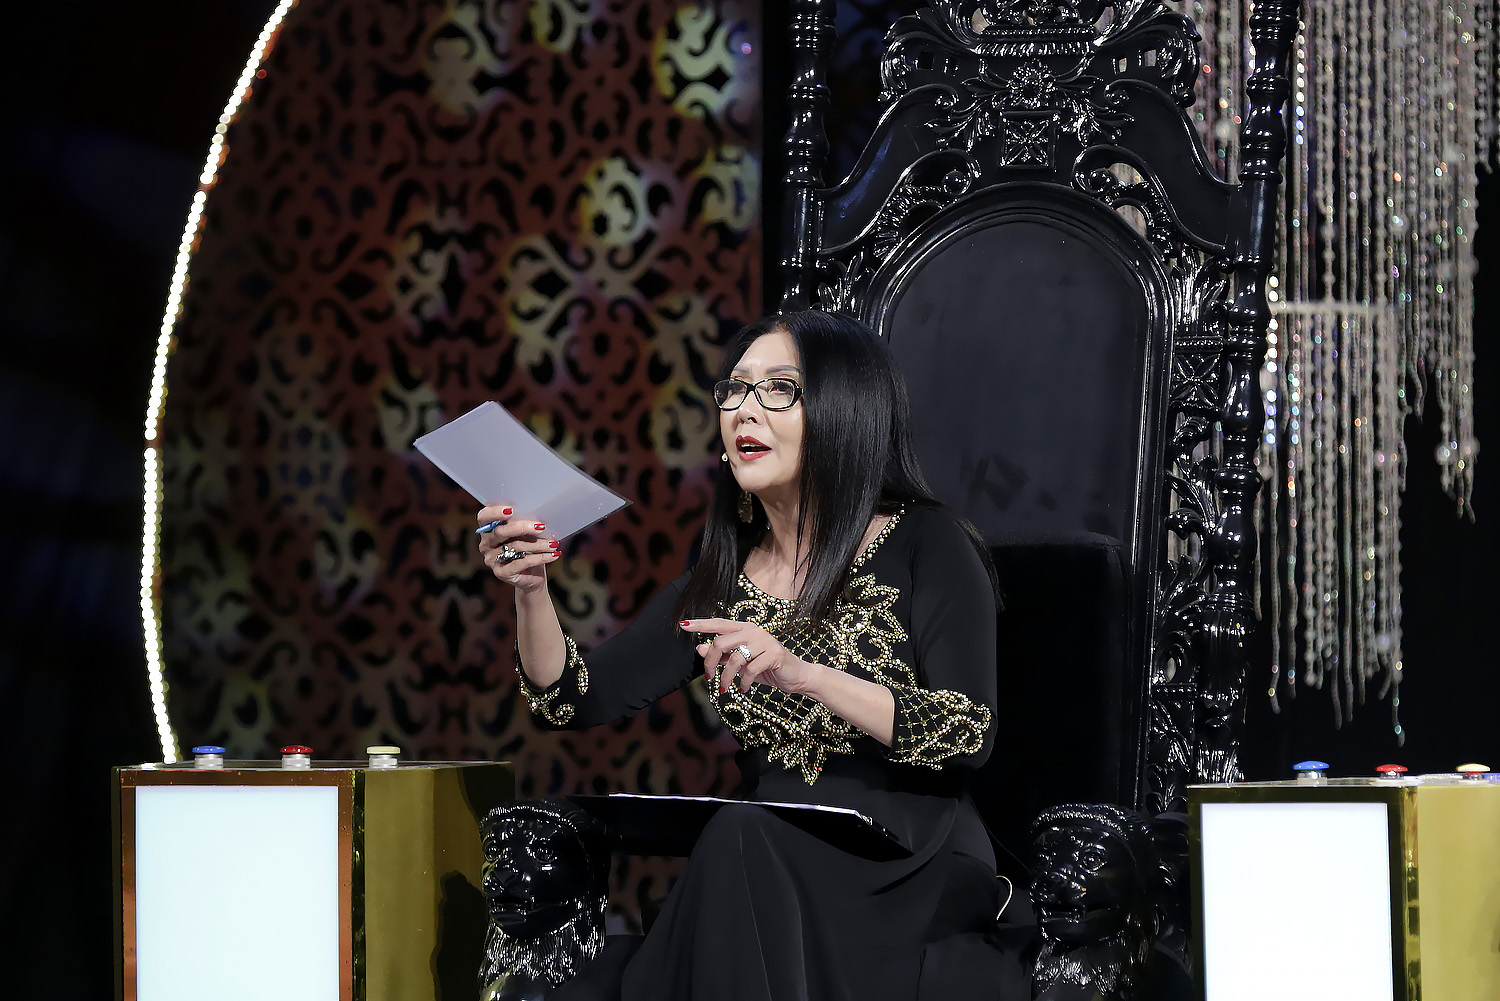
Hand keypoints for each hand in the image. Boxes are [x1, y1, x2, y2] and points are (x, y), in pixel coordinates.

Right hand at [477, 506, 559, 593]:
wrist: (532, 576)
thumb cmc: (529, 549)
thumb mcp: (527, 534)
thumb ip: (526, 524)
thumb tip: (540, 516)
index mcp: (488, 530)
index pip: (484, 517)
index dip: (495, 512)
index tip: (511, 509)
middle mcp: (486, 544)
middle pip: (500, 532)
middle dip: (522, 527)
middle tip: (541, 526)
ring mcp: (491, 560)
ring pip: (515, 547)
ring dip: (538, 544)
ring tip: (553, 543)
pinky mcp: (501, 573)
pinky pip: (522, 562)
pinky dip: (540, 558)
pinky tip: (553, 555)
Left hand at [679, 618, 820, 695]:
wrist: (795, 676)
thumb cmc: (766, 668)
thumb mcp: (741, 662)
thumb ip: (722, 655)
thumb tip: (699, 648)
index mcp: (745, 629)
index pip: (719, 623)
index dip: (701, 624)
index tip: (683, 624)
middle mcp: (754, 631)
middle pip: (721, 642)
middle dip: (711, 662)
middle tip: (709, 677)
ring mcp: (765, 641)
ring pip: (734, 658)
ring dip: (726, 677)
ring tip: (725, 688)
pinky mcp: (775, 654)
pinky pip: (750, 669)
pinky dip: (743, 682)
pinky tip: (744, 689)